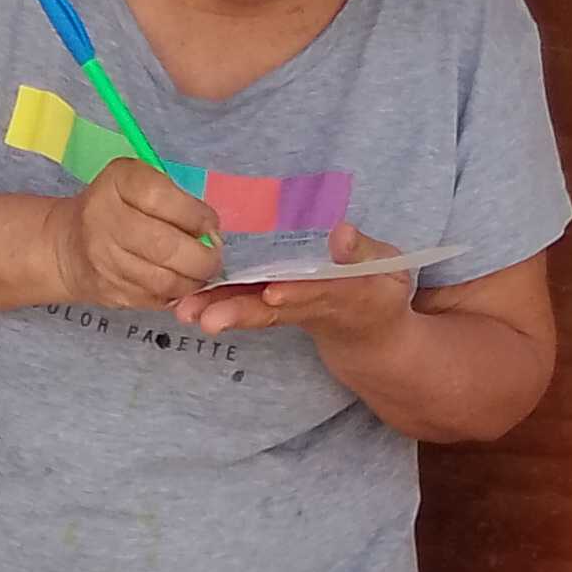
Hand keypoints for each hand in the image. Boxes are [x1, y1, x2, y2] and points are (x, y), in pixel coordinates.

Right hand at [49, 160, 221, 310]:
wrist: (69, 245)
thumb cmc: (117, 208)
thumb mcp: (138, 183)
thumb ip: (172, 198)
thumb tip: (211, 233)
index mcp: (117, 183)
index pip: (161, 198)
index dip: (195, 215)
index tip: (210, 225)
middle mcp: (105, 220)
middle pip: (165, 246)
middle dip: (202, 257)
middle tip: (214, 258)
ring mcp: (105, 260)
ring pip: (164, 280)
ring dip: (193, 280)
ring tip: (200, 272)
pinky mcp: (110, 291)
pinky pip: (156, 298)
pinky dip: (176, 294)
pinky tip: (179, 283)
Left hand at [178, 224, 418, 355]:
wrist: (369, 338)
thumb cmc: (381, 291)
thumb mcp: (388, 268)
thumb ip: (364, 252)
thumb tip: (341, 233)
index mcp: (343, 293)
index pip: (318, 292)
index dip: (297, 293)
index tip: (273, 294)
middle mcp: (311, 306)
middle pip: (273, 311)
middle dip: (240, 313)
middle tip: (207, 319)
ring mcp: (289, 311)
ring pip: (253, 312)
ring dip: (219, 312)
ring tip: (186, 314)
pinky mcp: (273, 310)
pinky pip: (244, 307)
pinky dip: (216, 305)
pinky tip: (183, 304)